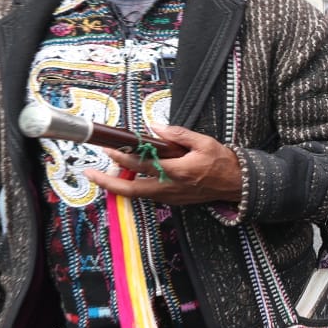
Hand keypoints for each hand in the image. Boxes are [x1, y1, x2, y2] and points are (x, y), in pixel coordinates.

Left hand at [88, 125, 241, 204]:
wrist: (237, 184)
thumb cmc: (222, 162)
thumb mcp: (204, 142)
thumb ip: (178, 134)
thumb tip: (156, 127)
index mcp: (178, 171)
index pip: (143, 164)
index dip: (122, 155)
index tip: (108, 147)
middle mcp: (171, 187)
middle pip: (131, 189)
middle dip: (108, 182)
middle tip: (90, 174)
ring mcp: (171, 197)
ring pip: (137, 195)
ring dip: (118, 186)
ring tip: (104, 175)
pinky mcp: (173, 201)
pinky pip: (147, 196)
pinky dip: (133, 188)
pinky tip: (127, 179)